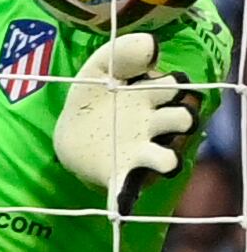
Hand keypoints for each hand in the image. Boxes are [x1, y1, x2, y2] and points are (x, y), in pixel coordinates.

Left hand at [55, 31, 197, 193]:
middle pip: (184, 120)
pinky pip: (127, 189)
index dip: (172, 84)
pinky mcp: (118, 174)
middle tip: (163, 115)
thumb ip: (122, 51)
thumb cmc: (95, 96)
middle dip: (181, 117)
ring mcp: (140, 152)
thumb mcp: (100, 66)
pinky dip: (127, 197)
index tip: (151, 80)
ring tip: (162, 159)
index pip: (178, 88)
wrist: (67, 129)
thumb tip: (154, 45)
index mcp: (152, 97)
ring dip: (168, 158)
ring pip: (169, 158)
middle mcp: (154, 126)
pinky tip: (123, 206)